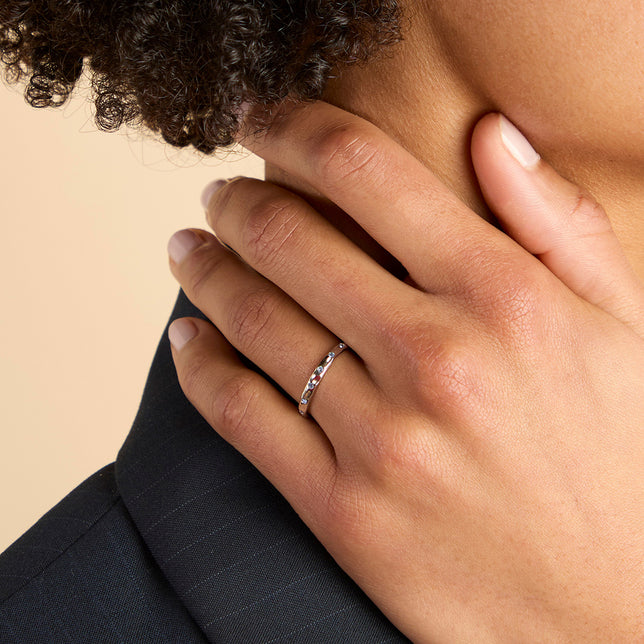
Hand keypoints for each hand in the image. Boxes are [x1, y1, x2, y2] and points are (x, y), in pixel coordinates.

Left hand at [166, 101, 643, 641]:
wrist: (619, 612)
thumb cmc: (626, 461)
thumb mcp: (627, 326)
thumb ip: (557, 223)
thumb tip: (491, 134)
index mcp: (504, 298)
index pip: (366, 170)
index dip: (295, 130)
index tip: (262, 123)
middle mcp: (435, 359)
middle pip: (289, 238)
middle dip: (237, 201)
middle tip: (219, 193)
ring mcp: (382, 441)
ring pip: (252, 321)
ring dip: (205, 271)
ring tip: (188, 250)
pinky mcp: (344, 513)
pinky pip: (241, 418)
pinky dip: (198, 367)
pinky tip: (186, 339)